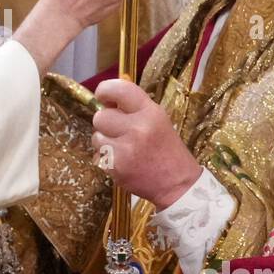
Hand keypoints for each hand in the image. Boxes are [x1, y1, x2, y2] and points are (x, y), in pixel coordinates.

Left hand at [91, 79, 201, 209]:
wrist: (177, 184)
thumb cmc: (166, 150)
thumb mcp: (158, 120)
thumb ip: (134, 108)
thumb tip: (106, 100)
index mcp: (150, 112)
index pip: (119, 89)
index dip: (105, 90)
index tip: (103, 97)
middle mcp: (137, 128)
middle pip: (100, 116)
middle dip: (105, 123)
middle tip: (118, 131)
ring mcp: (125, 149)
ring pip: (96, 137)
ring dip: (104, 142)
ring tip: (123, 148)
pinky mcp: (116, 167)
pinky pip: (98, 155)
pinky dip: (106, 158)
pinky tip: (123, 161)